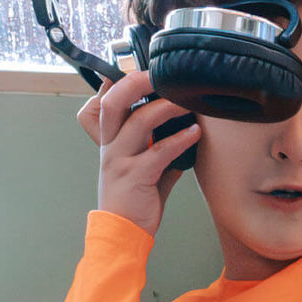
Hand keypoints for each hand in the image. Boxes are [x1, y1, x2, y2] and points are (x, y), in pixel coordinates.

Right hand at [78, 71, 198, 236]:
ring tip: (187, 101)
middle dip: (137, 81)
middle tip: (160, 73)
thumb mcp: (144, 167)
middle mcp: (111, 145)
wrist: (122, 233)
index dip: (119, 80)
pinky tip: (196, 133)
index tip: (144, 68)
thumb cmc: (134, 200)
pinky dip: (180, 140)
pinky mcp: (136, 177)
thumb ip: (159, 147)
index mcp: (110, 139)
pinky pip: (159, 152)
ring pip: (138, 121)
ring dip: (166, 107)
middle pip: (114, 101)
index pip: (106, 100)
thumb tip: (185, 129)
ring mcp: (120, 160)